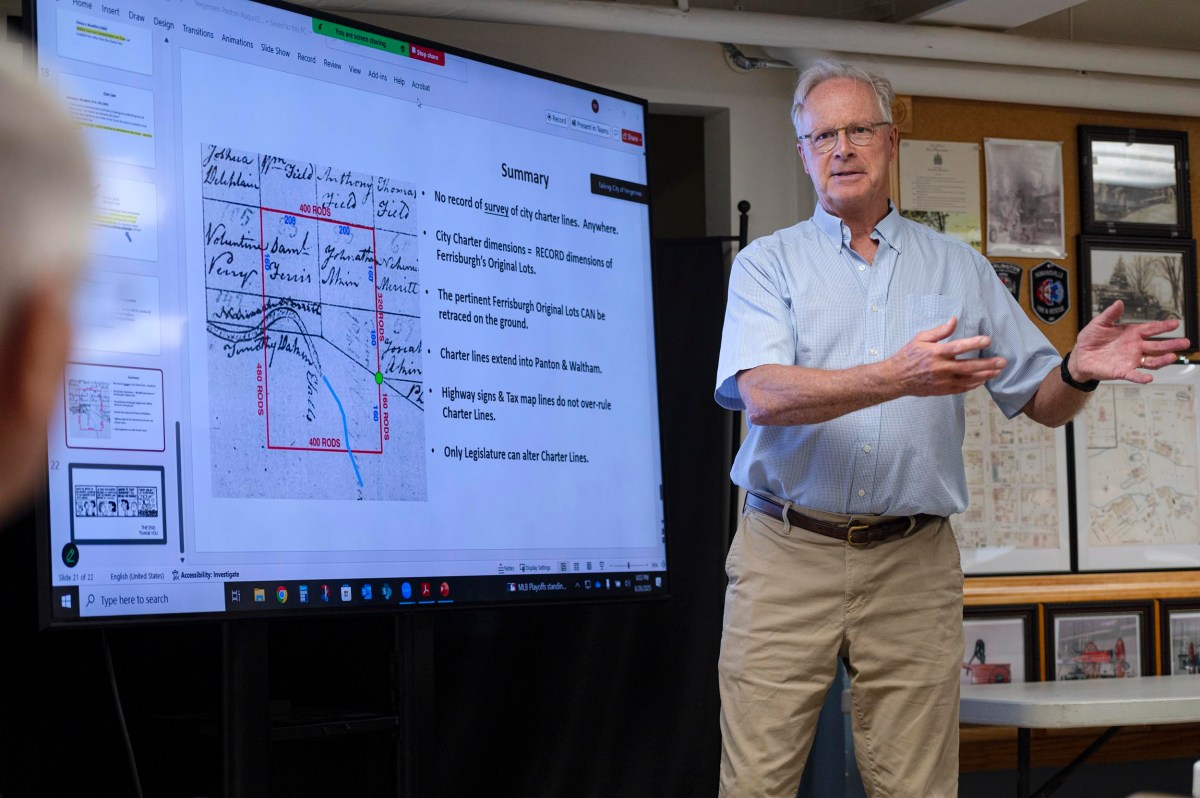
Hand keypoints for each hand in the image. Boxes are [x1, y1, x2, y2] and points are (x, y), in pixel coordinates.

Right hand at [886, 317, 1006, 396]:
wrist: (896, 378)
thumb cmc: (908, 356)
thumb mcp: (921, 338)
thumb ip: (939, 331)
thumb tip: (954, 320)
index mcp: (936, 353)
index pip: (958, 347)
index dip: (974, 343)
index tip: (987, 340)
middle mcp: (941, 368)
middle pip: (968, 366)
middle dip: (987, 364)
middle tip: (1002, 361)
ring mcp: (942, 381)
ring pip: (968, 379)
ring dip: (985, 375)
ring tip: (997, 371)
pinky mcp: (942, 390)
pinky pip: (961, 388)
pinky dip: (973, 385)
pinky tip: (982, 380)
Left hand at [1072, 301, 1190, 384]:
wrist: (1080, 356)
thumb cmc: (1091, 339)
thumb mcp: (1099, 324)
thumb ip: (1110, 315)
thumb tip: (1119, 303)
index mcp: (1132, 333)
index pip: (1151, 329)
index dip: (1163, 327)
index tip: (1175, 324)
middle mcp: (1136, 347)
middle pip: (1157, 345)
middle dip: (1171, 344)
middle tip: (1186, 342)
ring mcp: (1131, 360)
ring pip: (1151, 360)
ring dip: (1162, 360)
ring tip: (1172, 357)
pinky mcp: (1123, 371)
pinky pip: (1134, 375)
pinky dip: (1141, 377)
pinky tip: (1149, 378)